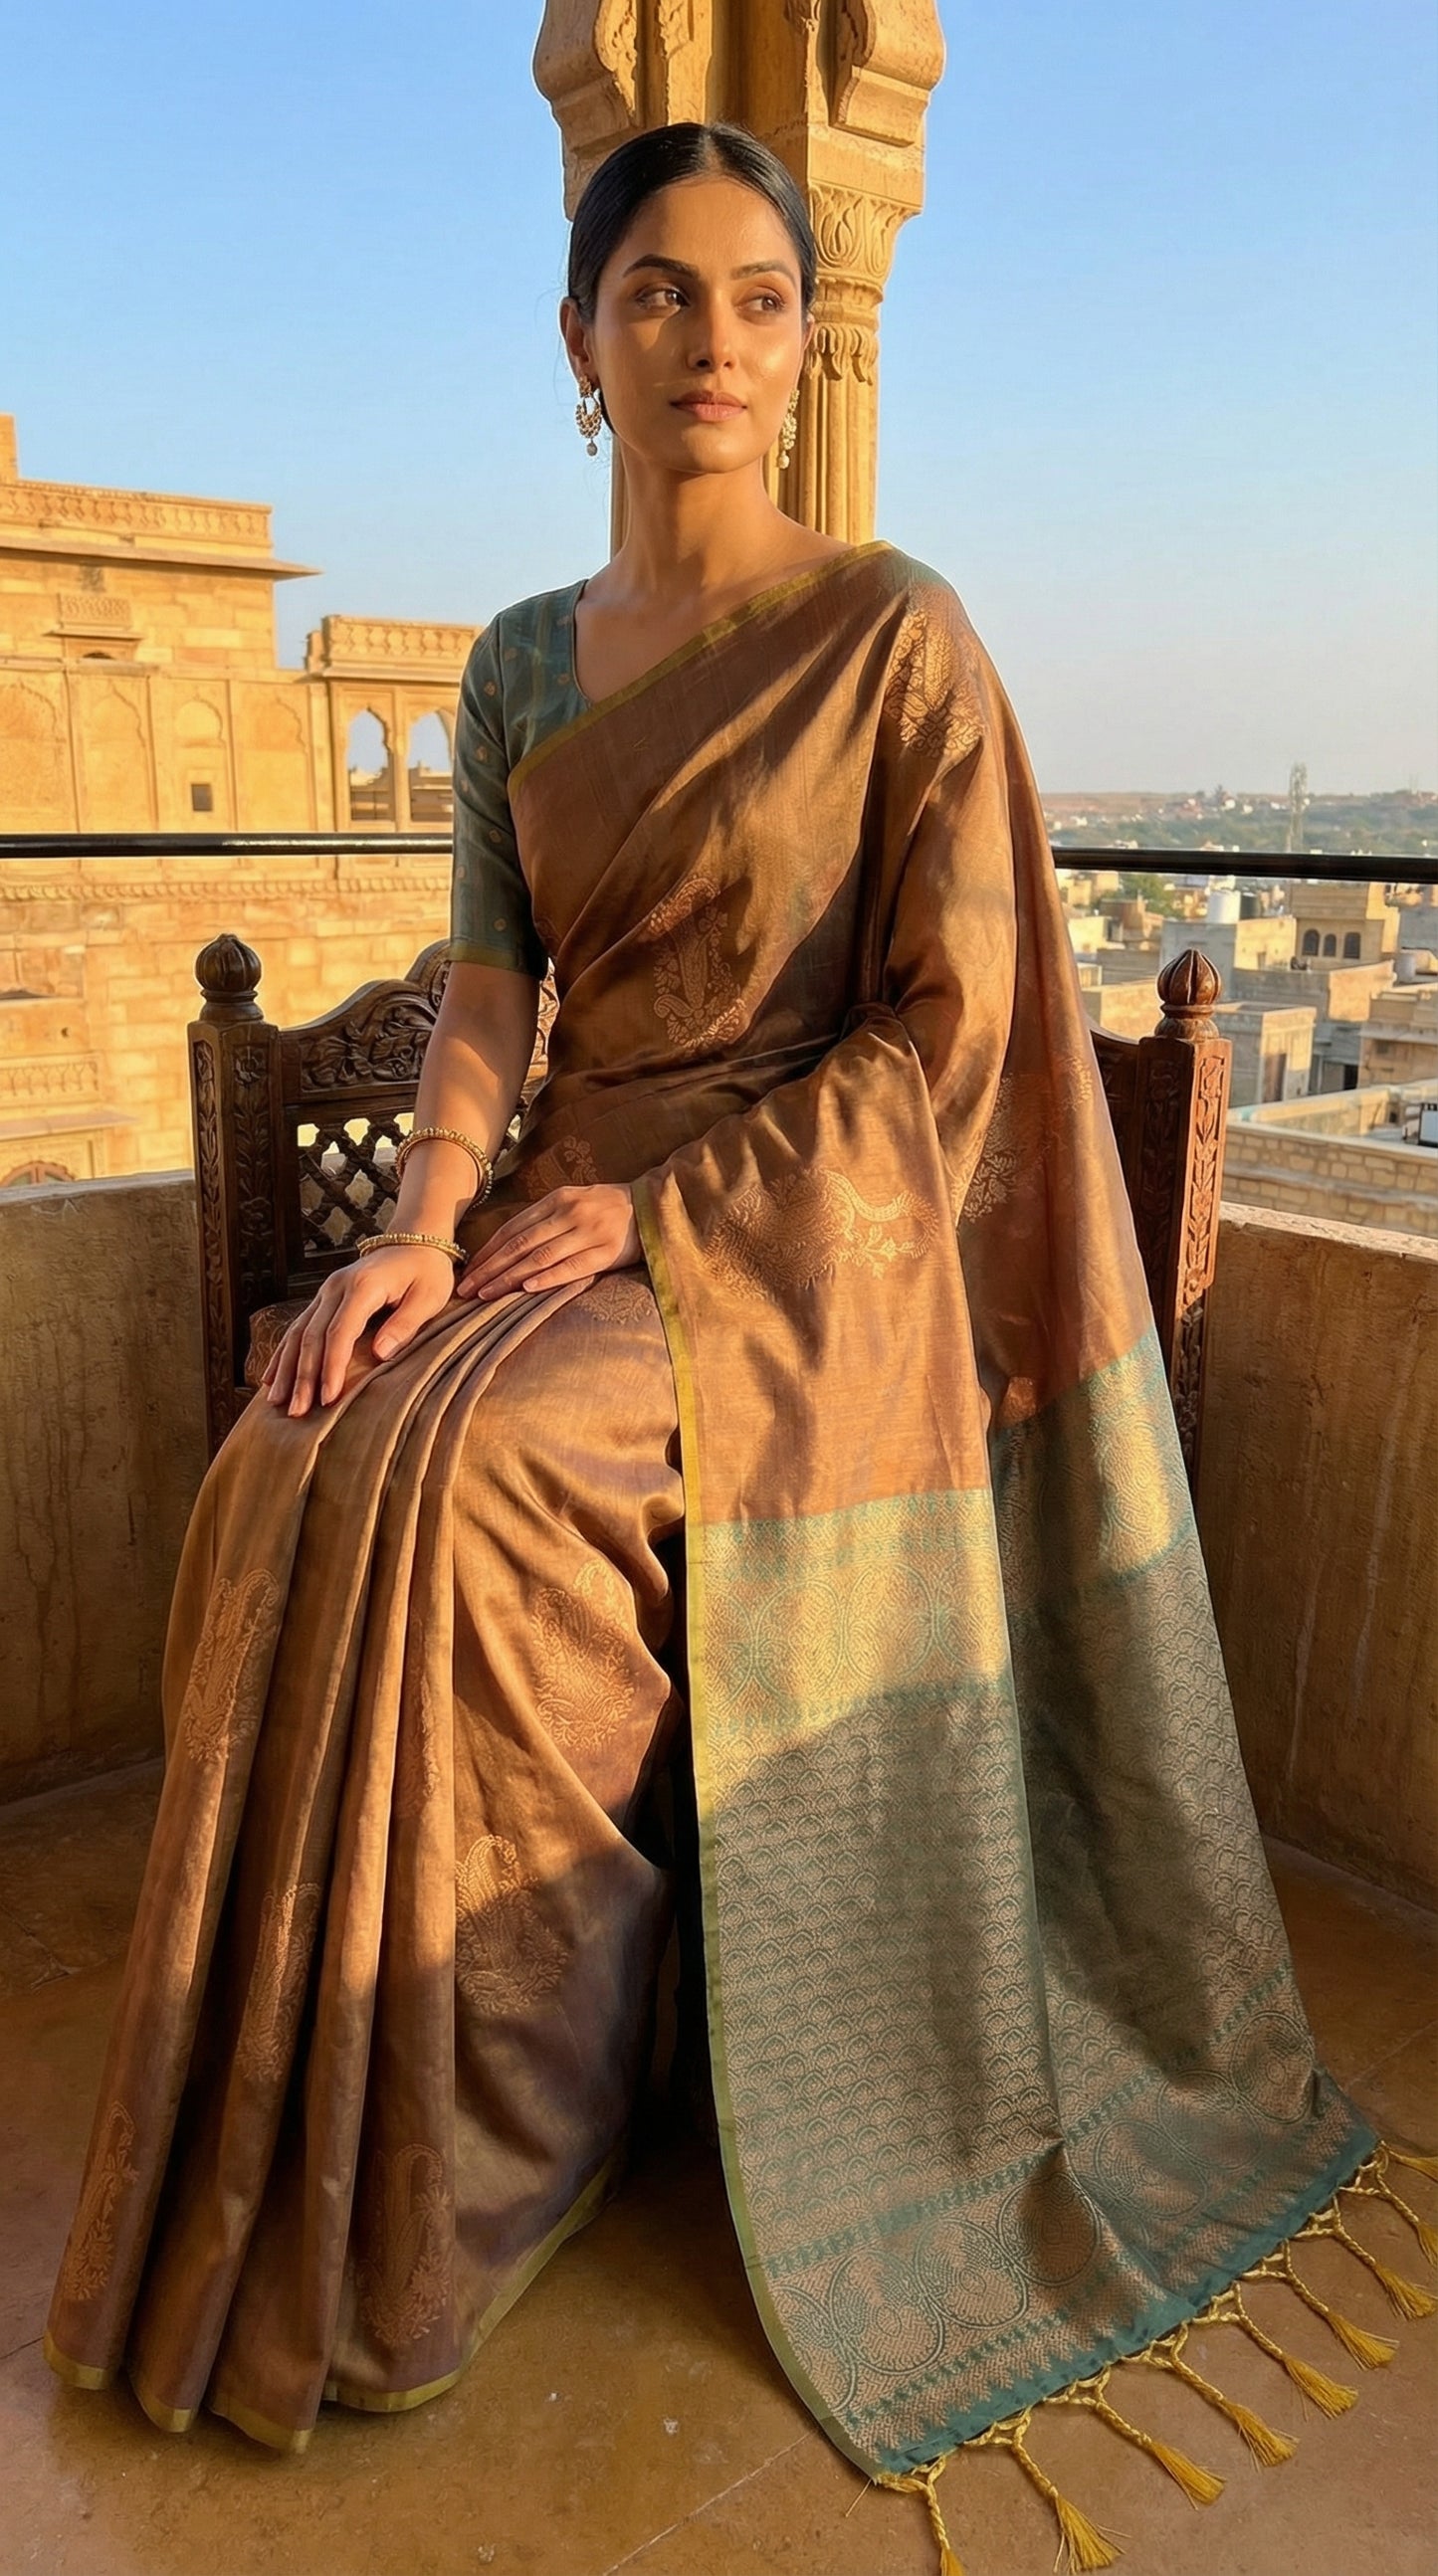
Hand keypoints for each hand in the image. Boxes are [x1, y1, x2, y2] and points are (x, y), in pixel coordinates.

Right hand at [261, 1243, 456, 1415]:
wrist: (414, 1240)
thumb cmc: (426, 1272)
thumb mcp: (428, 1296)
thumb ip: (405, 1324)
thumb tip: (380, 1355)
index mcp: (363, 1286)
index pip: (340, 1332)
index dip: (332, 1367)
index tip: (328, 1397)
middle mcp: (336, 1287)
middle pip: (312, 1336)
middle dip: (303, 1377)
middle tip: (298, 1411)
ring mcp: (325, 1292)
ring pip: (297, 1333)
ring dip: (286, 1369)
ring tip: (277, 1402)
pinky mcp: (322, 1299)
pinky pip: (297, 1328)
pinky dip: (282, 1354)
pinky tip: (271, 1378)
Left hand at [457, 1183, 639, 1300]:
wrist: (655, 1206)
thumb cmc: (609, 1208)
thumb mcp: (574, 1201)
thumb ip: (545, 1218)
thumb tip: (507, 1244)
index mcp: (556, 1199)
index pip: (513, 1228)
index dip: (487, 1251)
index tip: (467, 1271)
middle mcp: (569, 1213)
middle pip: (520, 1244)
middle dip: (489, 1268)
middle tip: (465, 1289)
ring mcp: (588, 1232)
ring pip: (540, 1257)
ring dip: (509, 1278)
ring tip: (486, 1295)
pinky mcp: (607, 1252)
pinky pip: (573, 1267)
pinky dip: (548, 1278)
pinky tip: (527, 1289)